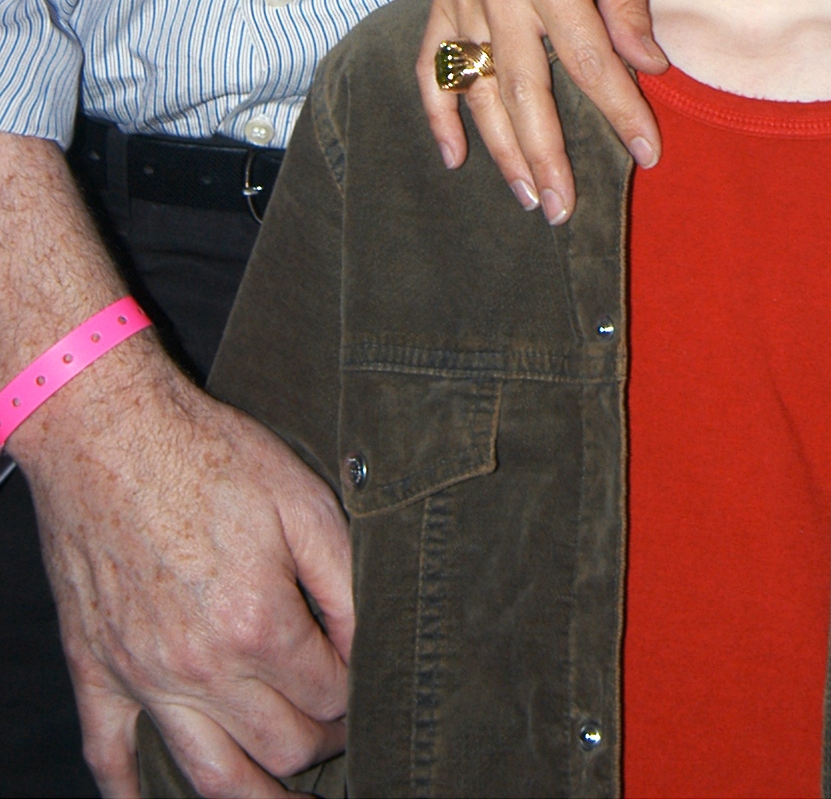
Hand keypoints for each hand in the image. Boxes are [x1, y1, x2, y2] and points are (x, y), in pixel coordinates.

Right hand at [17, 338, 349, 798]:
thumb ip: (344, 580)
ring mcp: (142, 679)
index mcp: (256, 623)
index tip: (368, 682)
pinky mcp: (97, 673)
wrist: (106, 432)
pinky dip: (139, 793)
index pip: (330, 696)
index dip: (360, 693)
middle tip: (338, 725)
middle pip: (280, 748)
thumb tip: (370, 641)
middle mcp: (199, 668)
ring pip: (209, 779)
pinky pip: (113, 759)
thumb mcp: (302, 498)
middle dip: (322, 743)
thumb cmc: (207, 454)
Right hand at [420, 0, 661, 220]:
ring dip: (500, 148)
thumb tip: (648, 68)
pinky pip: (433, 62)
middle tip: (564, 208)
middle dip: (549, 154)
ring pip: (478, 87)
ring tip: (528, 195)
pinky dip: (439, 111)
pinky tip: (456, 155)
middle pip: (525, 89)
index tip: (647, 152)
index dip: (620, 110)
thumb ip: (629, 3)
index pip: (590, 60)